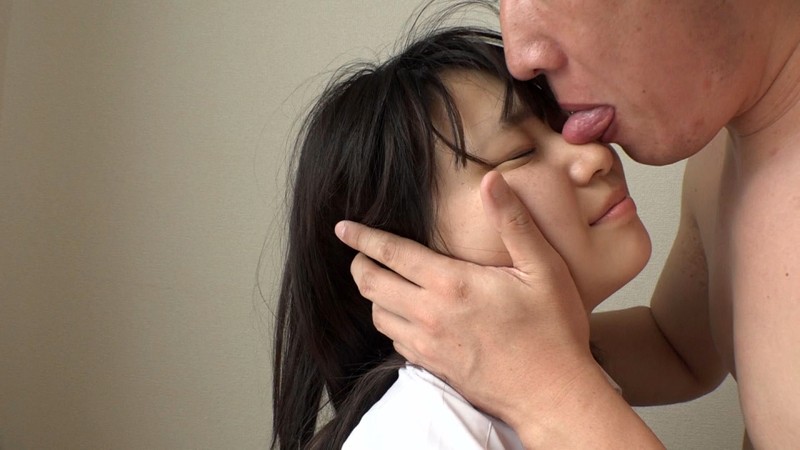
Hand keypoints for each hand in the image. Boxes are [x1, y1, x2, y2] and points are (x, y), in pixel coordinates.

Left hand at [335, 171, 593, 422]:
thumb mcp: (543, 268)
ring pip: (378, 315)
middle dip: (360, 264)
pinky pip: (395, 341)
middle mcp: (430, 314)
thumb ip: (513, 222)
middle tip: (360, 253)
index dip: (363, 237)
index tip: (343, 227)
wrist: (552, 395)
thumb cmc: (552, 330)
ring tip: (381, 281)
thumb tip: (492, 180)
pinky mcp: (433, 367)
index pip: (391, 253)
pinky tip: (403, 316)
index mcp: (451, 284)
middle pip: (372, 285)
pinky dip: (390, 323)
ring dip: (373, 295)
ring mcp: (428, 344)